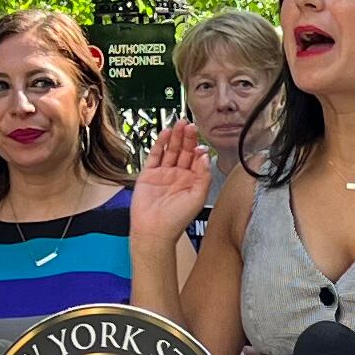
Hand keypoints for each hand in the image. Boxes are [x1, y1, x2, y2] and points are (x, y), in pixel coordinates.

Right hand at [129, 121, 212, 239]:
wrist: (154, 230)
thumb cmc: (176, 220)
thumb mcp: (197, 197)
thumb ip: (203, 176)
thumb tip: (205, 156)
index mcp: (192, 182)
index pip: (197, 159)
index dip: (199, 149)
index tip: (201, 142)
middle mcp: (178, 176)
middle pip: (184, 151)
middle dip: (187, 138)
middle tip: (190, 125)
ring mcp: (163, 174)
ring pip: (170, 150)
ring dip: (175, 137)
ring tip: (180, 124)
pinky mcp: (149, 174)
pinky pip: (155, 155)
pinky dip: (160, 144)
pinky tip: (165, 133)